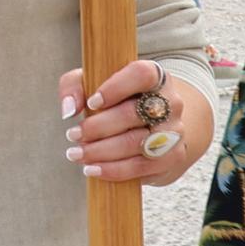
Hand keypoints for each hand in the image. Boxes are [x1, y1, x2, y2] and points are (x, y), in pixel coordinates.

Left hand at [59, 60, 209, 184]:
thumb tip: (70, 109)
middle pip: (132, 114)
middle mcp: (171, 101)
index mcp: (155, 75)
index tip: (91, 102)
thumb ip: (74, 85)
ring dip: (101, 151)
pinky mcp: (172, 157)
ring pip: (136, 143)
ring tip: (77, 154)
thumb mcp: (93, 83)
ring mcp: (174, 130)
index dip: (115, 88)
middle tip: (73, 135)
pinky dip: (113, 170)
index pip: (141, 75)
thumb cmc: (117, 100)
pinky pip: (141, 166)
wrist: (153, 128)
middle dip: (97, 127)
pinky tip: (93, 170)